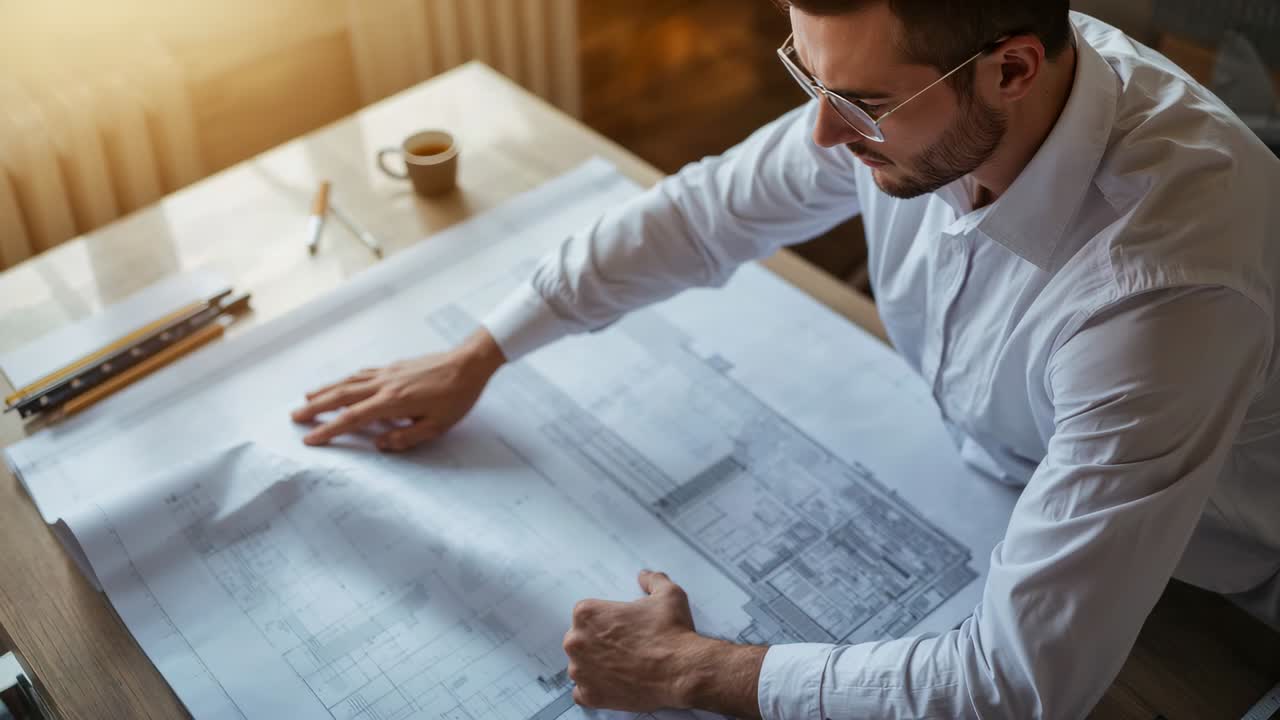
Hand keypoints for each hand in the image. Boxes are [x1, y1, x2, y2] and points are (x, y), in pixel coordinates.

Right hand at [290, 329, 505, 450]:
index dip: (329, 430)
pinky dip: (346, 379)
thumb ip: (406, 438)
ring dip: (326, 390)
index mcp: (393, 402)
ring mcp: (388, 373)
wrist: (469, 363)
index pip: (353, 419)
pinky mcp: (394, 366)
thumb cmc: (457, 397)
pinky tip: (340, 383)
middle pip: (342, 396)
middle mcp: (385, 384)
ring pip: (349, 381)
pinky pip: (362, 373)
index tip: (310, 439)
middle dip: (316, 407)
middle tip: (295, 416)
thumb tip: (379, 445)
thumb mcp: (437, 427)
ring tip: (307, 398)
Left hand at [563, 571, 765, 716]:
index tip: (619, 627)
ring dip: (596, 666)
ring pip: (581, 666)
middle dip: (598, 643)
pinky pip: (583, 692)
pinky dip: (595, 690)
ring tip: (622, 666)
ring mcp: (581, 671)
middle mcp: (577, 641)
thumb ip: (652, 580)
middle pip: (580, 639)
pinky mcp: (590, 695)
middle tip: (623, 647)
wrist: (682, 671)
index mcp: (588, 613)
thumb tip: (646, 576)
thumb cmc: (672, 634)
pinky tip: (614, 684)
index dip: (605, 621)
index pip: (586, 615)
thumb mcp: (667, 594)